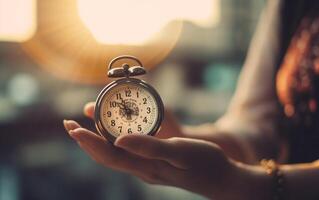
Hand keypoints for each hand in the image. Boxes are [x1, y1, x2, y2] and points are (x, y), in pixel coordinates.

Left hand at [63, 102, 266, 199]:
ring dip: (98, 141)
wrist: (222, 179)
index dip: (88, 141)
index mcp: (146, 167)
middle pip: (106, 156)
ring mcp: (149, 169)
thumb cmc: (205, 162)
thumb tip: (119, 141)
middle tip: (70, 124)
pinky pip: (128, 153)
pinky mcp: (157, 165)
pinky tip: (116, 134)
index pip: (108, 155)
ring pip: (116, 156)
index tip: (71, 126)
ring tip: (86, 127)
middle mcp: (143, 170)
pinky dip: (115, 142)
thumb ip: (150, 147)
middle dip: (86, 141)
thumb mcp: (179, 151)